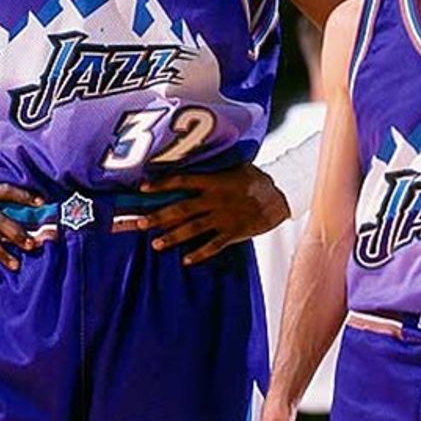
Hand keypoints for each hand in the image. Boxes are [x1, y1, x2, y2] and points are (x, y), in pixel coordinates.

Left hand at [137, 163, 290, 264]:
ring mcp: (224, 217)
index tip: (142, 188)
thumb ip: (215, 168)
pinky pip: (214, 245)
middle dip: (159, 217)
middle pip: (181, 208)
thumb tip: (196, 159)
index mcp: (214, 181)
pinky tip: (186, 260)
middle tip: (139, 224)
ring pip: (193, 229)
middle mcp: (215, 199)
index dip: (161, 184)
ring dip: (173, 237)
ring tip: (156, 244)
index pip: (182, 180)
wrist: (281, 195)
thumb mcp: (236, 166)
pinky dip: (200, 253)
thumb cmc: (257, 178)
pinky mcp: (234, 232)